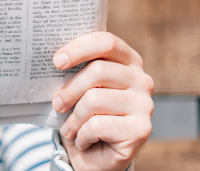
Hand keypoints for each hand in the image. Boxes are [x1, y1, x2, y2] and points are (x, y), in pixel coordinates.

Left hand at [52, 32, 152, 170]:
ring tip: (70, 128)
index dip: (80, 48)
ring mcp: (145, 105)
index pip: (107, 42)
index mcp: (128, 61)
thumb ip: (75, 70)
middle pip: (98, 71)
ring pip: (94, 99)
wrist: (96, 157)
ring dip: (74, 118)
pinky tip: (83, 140)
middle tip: (57, 104)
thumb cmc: (86, 116)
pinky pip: (98, 125)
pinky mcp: (141, 129)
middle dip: (70, 89)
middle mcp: (142, 80)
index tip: (57, 61)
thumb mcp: (80, 89)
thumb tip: (54, 59)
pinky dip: (82, 135)